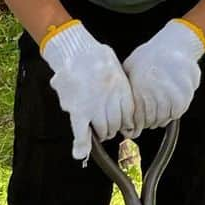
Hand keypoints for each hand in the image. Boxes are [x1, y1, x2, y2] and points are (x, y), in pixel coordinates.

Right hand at [41, 21, 134, 161]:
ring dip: (100, 132)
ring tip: (95, 127)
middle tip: (106, 124)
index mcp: (121, 89)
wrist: (75, 50)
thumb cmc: (94, 56)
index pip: (129, 115)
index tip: (124, 125)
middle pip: (116, 124)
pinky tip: (81, 154)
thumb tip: (123, 102)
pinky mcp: (77, 111)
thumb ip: (120, 87)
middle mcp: (111, 100)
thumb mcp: (115, 69)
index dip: (126, 122)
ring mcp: (94, 107)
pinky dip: (81, 145)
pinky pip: (81, 132)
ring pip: (103, 130)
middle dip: (112, 127)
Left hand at [122, 19, 204, 134]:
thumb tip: (113, 107)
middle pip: (149, 121)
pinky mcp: (184, 96)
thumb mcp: (130, 67)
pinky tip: (167, 104)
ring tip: (156, 109)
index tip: (131, 130)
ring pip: (162, 119)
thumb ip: (123, 87)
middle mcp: (155, 92)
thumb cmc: (150, 56)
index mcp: (139, 86)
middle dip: (145, 122)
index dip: (133, 126)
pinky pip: (176, 114)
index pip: (135, 118)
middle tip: (145, 119)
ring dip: (158, 118)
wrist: (175, 45)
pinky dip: (171, 113)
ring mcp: (171, 95)